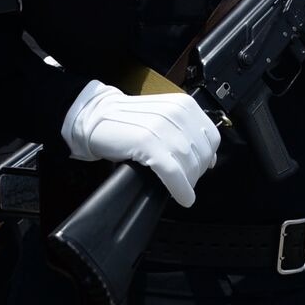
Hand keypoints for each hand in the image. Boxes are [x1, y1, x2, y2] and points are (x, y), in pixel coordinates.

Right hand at [60, 80, 219, 206]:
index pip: (212, 138)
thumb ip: (187, 133)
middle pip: (202, 153)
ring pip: (189, 164)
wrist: (93, 117)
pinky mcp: (146, 142)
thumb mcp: (164, 119)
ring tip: (181, 189)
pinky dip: (180, 187)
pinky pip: (172, 171)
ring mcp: (162, 127)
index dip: (208, 157)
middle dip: (197, 172)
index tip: (199, 168)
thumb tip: (210, 159)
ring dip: (188, 182)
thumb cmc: (128, 121)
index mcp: (185, 105)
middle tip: (186, 182)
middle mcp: (177, 113)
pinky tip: (183, 198)